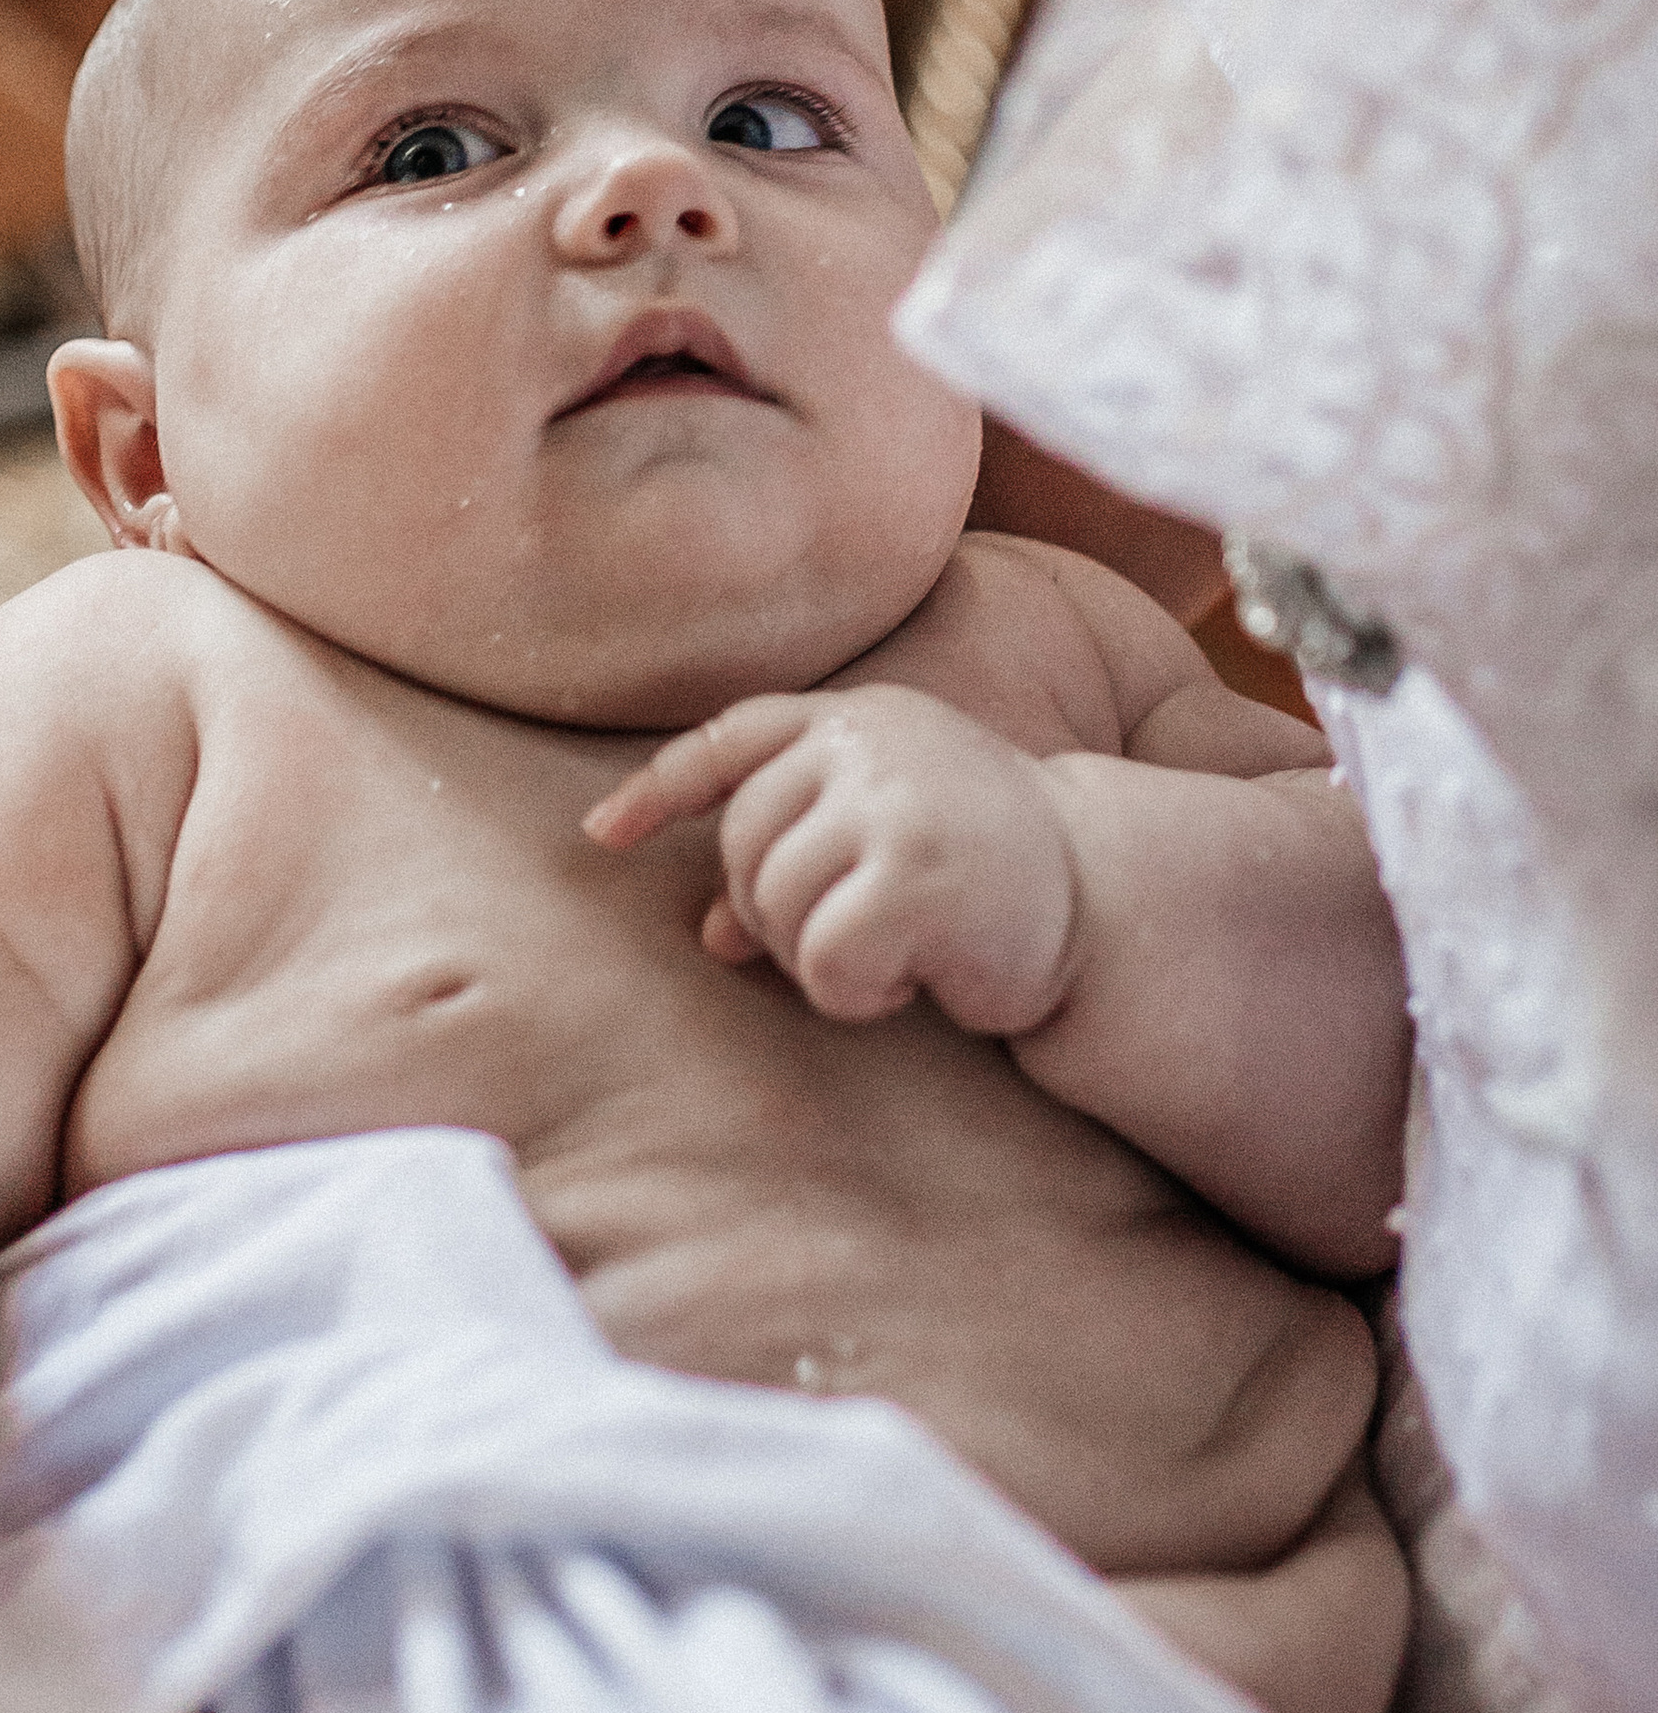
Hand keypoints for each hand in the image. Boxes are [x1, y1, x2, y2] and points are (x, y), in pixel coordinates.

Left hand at [585, 682, 1081, 1033]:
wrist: (1110, 901)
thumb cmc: (989, 876)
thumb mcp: (890, 835)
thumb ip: (803, 853)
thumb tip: (707, 937)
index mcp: (861, 717)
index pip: (735, 739)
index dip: (663, 789)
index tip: (602, 835)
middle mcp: (869, 741)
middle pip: (743, 851)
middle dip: (777, 917)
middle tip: (860, 936)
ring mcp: (890, 802)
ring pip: (774, 911)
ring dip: (821, 960)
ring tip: (901, 949)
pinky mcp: (912, 874)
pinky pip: (825, 965)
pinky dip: (859, 994)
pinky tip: (920, 977)